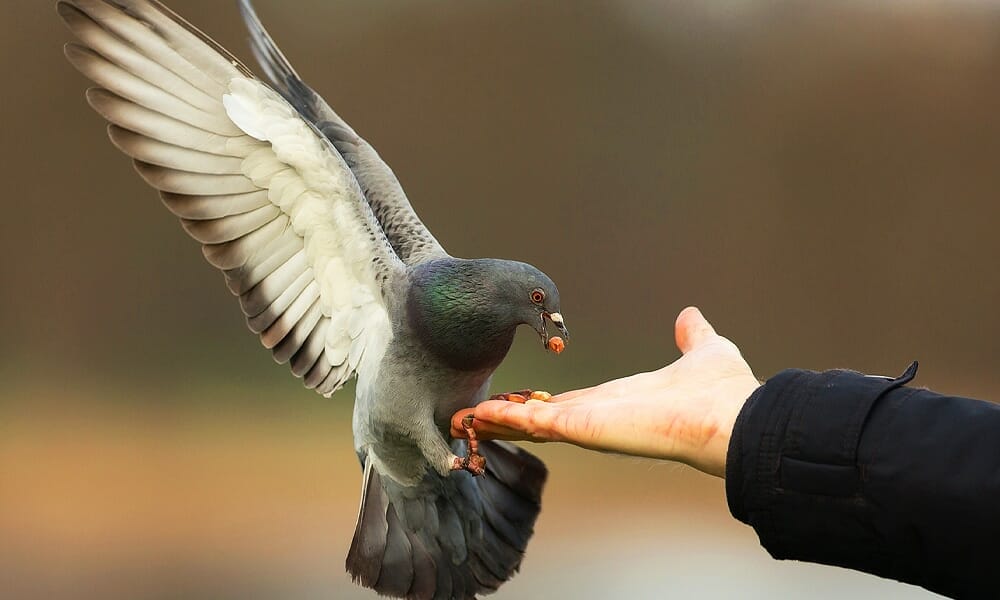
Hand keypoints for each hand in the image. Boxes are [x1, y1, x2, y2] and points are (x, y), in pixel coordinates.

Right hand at [451, 307, 760, 476]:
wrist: (733, 417)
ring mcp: (589, 423)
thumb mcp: (703, 350)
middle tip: (475, 415)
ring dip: (497, 419)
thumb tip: (690, 317)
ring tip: (463, 416)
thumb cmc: (723, 392)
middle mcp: (599, 415)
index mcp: (620, 400)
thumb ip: (692, 336)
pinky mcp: (583, 426)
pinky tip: (477, 416)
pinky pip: (533, 420)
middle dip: (509, 417)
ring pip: (530, 421)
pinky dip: (503, 418)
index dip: (542, 402)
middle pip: (541, 416)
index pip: (570, 403)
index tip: (519, 399)